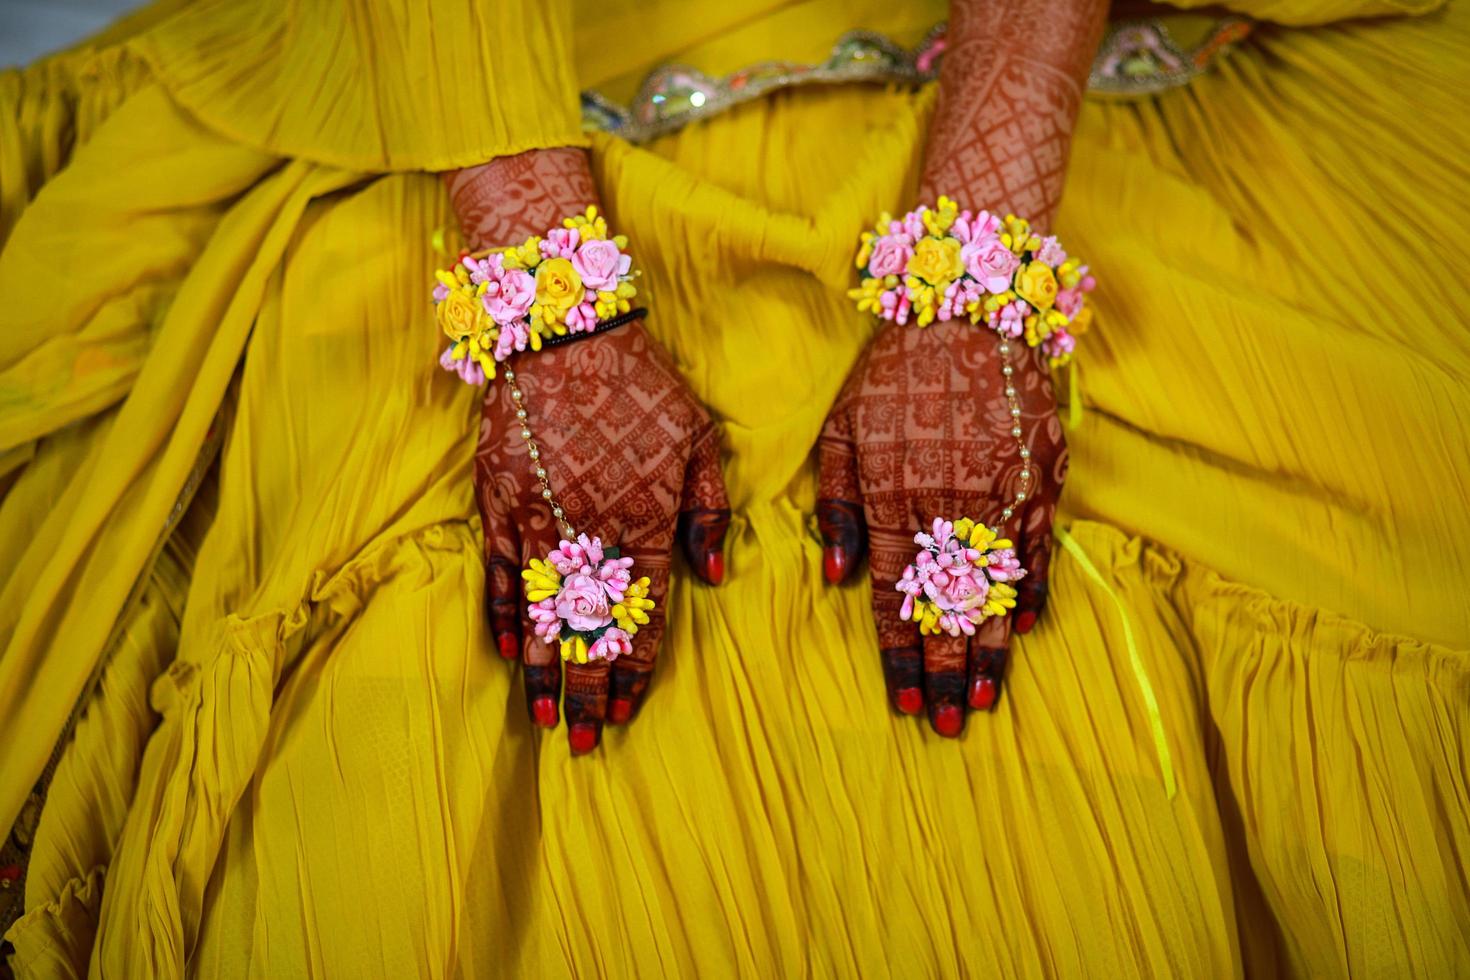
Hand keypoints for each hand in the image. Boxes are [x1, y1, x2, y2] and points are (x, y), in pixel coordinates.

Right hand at [447, 148, 729, 753]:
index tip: (627, 712)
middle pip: (589, 628)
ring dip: (544, 668)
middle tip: (583, 742)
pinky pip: (501, 571)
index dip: (634, 668)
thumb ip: (709, 511)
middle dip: (588, 690)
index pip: (641, 613)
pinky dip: (504, 614)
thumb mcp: (697, 438)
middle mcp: (590, 531)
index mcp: (644, 520)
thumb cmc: (641, 385)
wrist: (563, 332)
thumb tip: (712, 575)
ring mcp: (538, 519)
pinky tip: (507, 651)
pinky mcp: (498, 500)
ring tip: (544, 717)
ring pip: (543, 611)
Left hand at [816, 320, 1064, 734]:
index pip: (896, 598)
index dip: (901, 654)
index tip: (905, 702)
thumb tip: (839, 579)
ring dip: (990, 652)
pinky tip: (1024, 631)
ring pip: (997, 593)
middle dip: (946, 673)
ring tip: (984, 702)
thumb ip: (838, 507)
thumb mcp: (842, 431)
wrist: (970, 311)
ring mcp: (1003, 497)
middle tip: (947, 725)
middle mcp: (951, 508)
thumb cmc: (894, 375)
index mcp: (895, 500)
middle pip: (948, 610)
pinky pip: (1039, 551)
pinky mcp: (1043, 479)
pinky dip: (1032, 592)